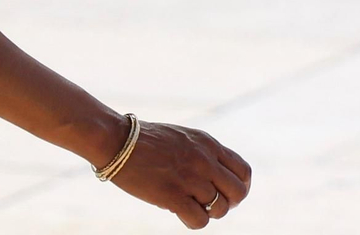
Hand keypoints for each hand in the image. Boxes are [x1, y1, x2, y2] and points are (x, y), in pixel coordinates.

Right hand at [110, 119, 251, 228]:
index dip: (240, 187)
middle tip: (211, 204)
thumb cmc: (145, 141)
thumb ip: (203, 155)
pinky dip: (193, 221)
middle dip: (229, 203)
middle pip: (238, 192)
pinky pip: (200, 220)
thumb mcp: (183, 139)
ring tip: (190, 205)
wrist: (116, 140)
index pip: (243, 171)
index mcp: (207, 143)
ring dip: (208, 212)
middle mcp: (204, 160)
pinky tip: (180, 213)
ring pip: (220, 209)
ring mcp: (190, 178)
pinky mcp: (173, 195)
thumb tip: (217, 183)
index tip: (226, 193)